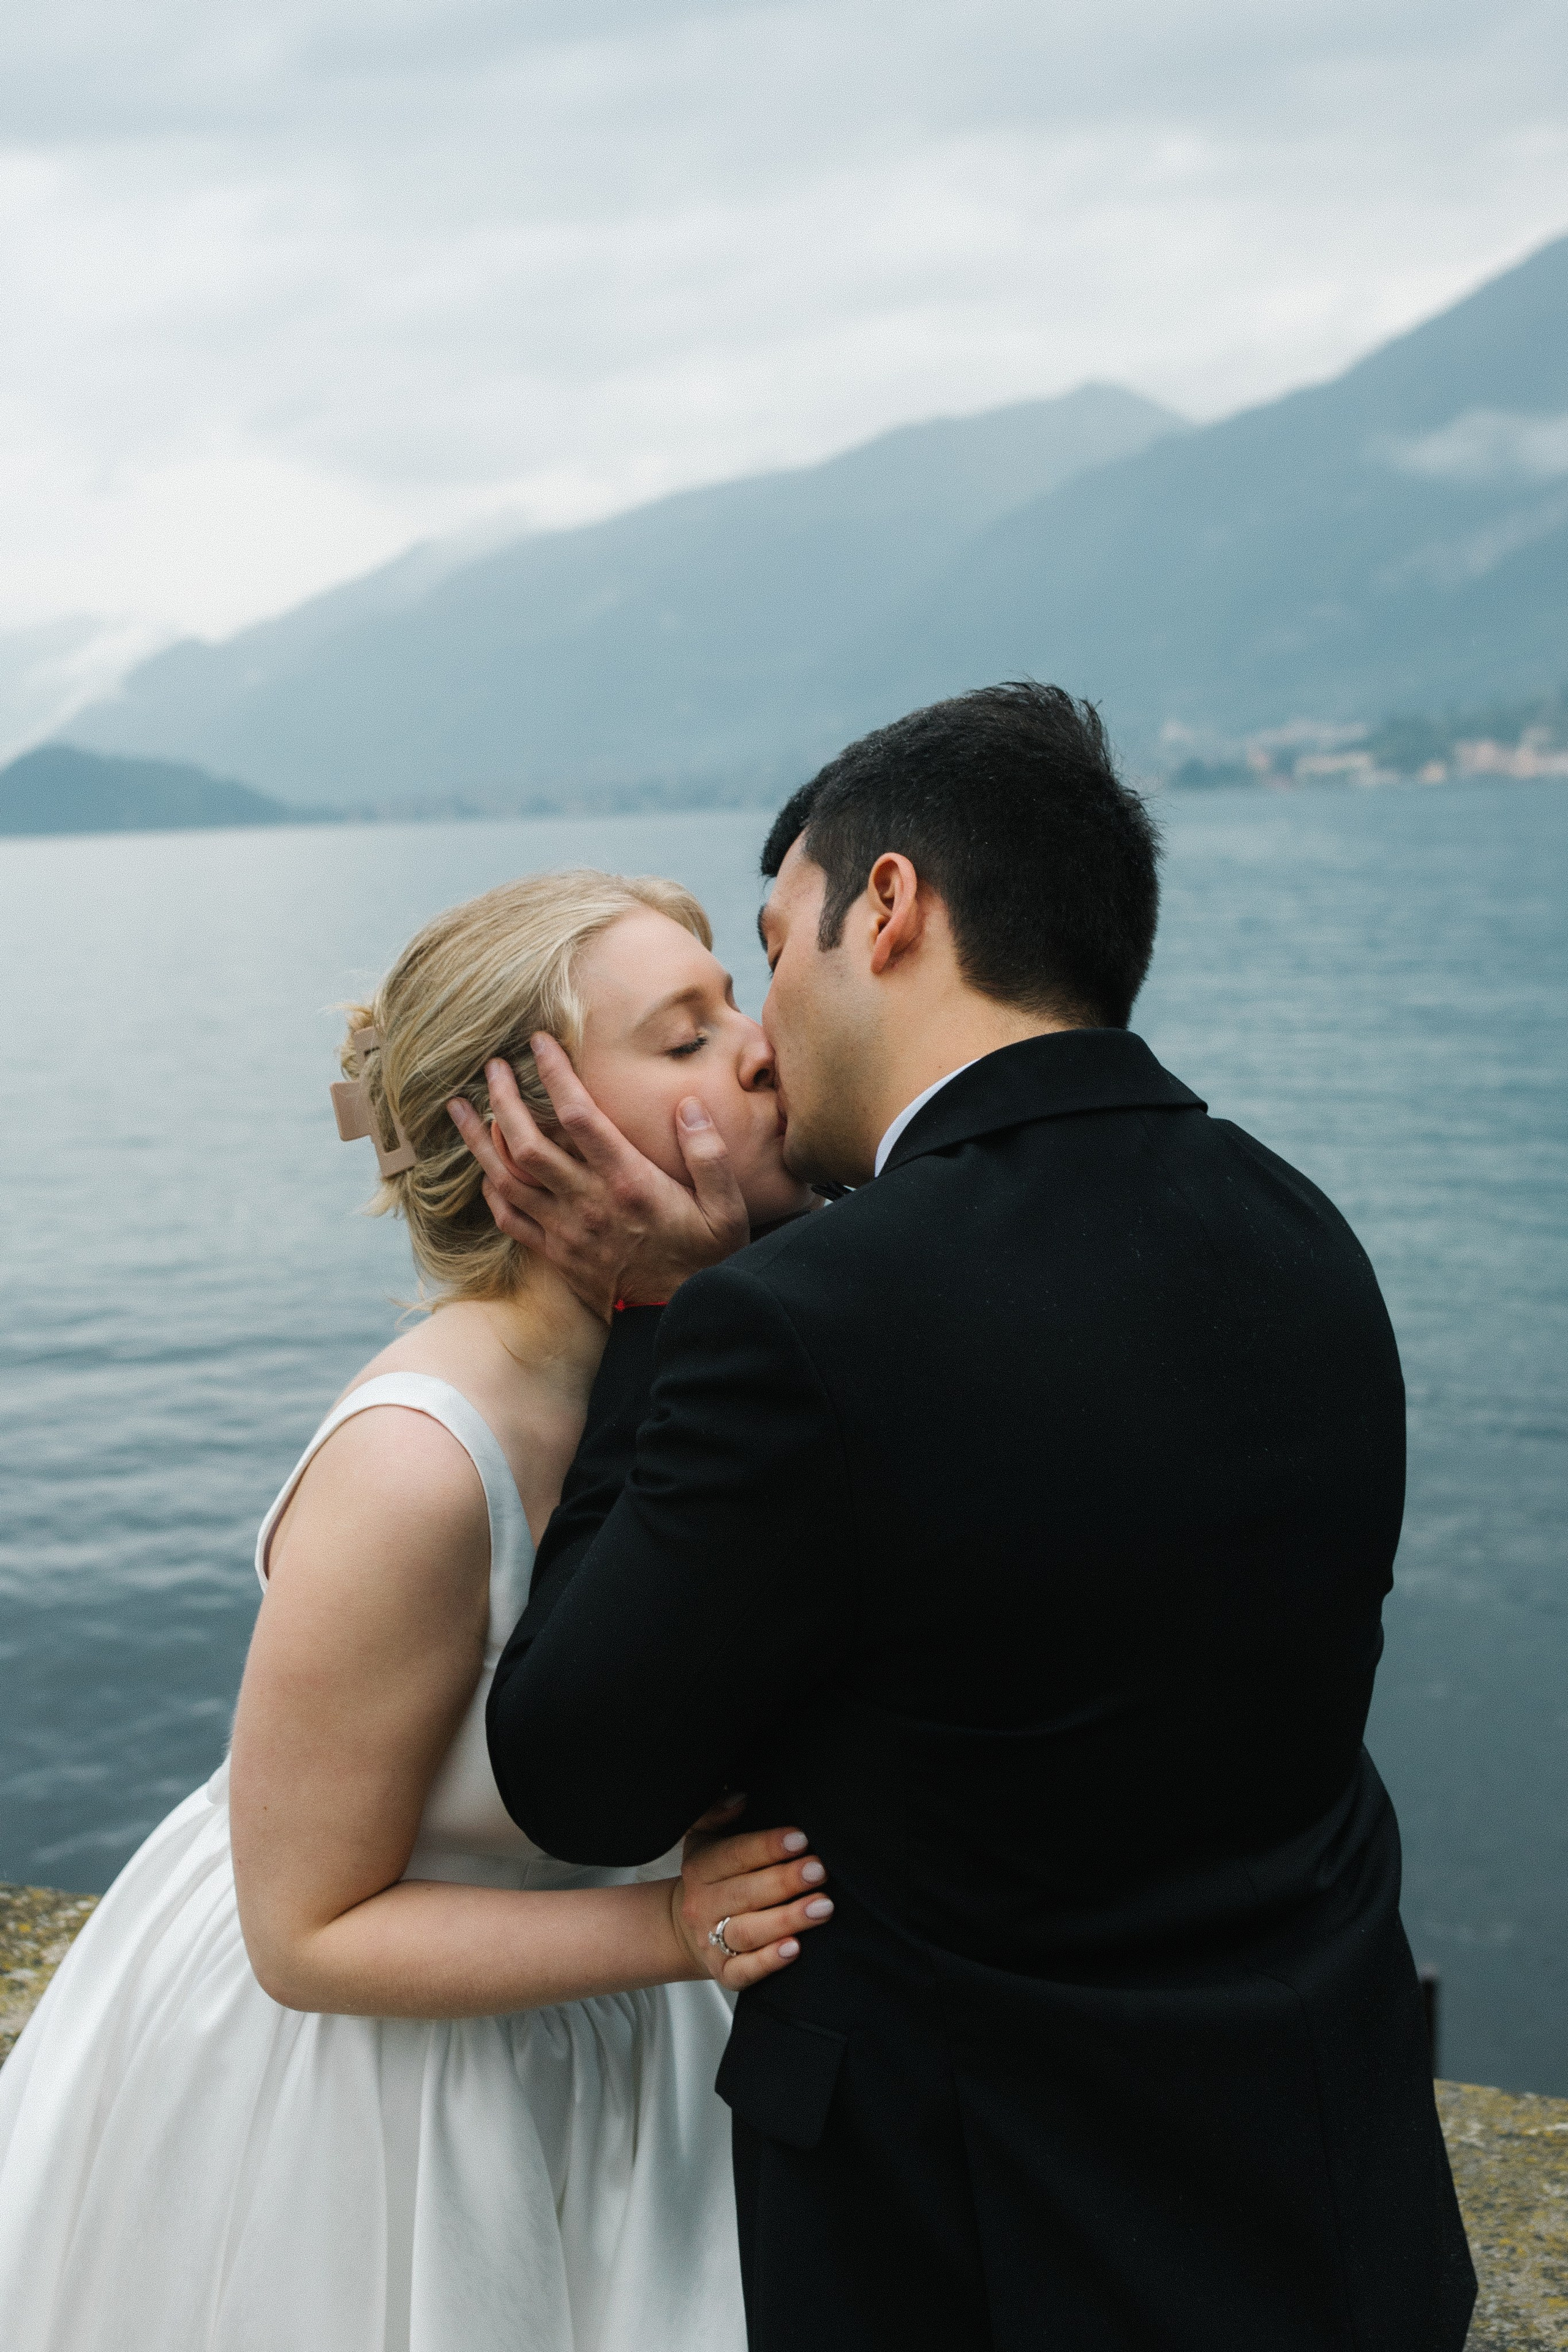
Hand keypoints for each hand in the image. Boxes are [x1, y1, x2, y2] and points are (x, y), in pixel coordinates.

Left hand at [447, 1038, 748, 1319]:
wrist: (678, 1318)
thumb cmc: (704, 1257)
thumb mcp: (727, 1207)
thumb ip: (709, 1154)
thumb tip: (687, 1105)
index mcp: (628, 1182)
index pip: (580, 1116)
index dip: (555, 1075)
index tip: (538, 1042)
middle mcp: (588, 1202)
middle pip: (527, 1143)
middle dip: (503, 1099)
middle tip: (491, 1066)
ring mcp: (565, 1230)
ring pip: (506, 1178)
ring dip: (478, 1140)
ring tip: (459, 1107)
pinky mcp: (555, 1253)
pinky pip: (509, 1217)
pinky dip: (491, 1188)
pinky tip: (484, 1167)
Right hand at [671, 1803, 833, 1990]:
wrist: (690, 1927)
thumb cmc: (713, 1875)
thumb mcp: (705, 1837)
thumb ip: (717, 1812)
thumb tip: (740, 1797)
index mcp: (700, 1868)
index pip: (733, 1856)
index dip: (767, 1846)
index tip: (801, 1839)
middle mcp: (703, 1905)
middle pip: (744, 1894)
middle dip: (784, 1882)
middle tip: (820, 1870)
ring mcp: (711, 1942)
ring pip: (748, 1932)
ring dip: (787, 1920)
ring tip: (823, 1907)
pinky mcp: (724, 1973)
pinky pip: (744, 1971)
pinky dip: (769, 1962)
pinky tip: (795, 1949)